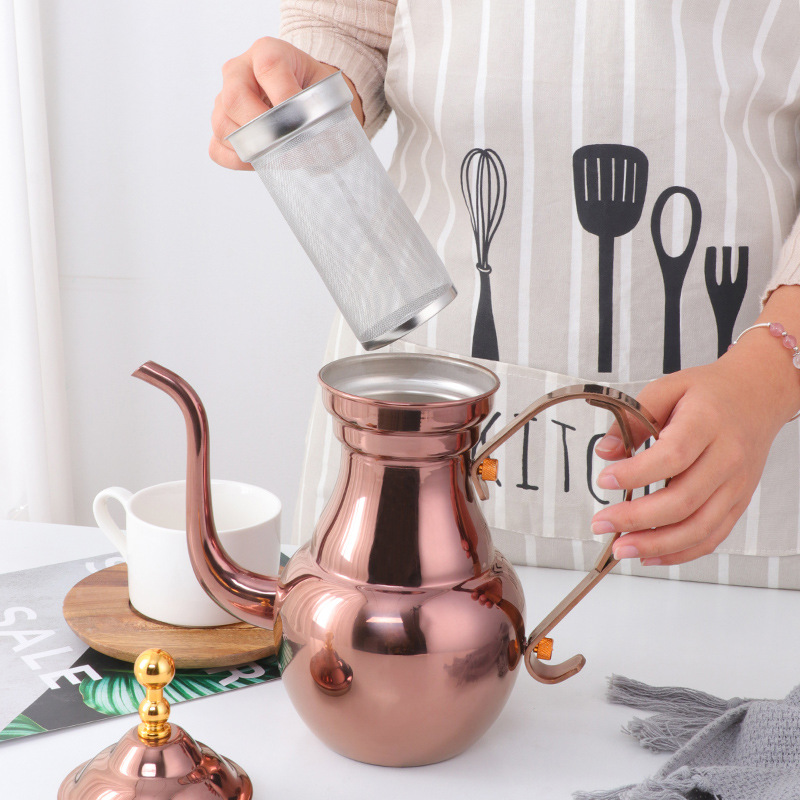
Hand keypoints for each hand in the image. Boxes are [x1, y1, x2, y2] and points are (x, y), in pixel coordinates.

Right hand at [210, 37, 362, 169]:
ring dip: (250, 146)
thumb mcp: (327, 94)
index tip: (302, 121)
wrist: (305, 96)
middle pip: (234, 98)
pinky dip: (237, 160)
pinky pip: (218, 147)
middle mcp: (239, 70)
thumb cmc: (315, 92)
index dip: (284, 97)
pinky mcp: (221, 123)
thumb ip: (328, 116)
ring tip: (278, 152)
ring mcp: (224, 96)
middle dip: (261, 128)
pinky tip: (260, 159)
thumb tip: (329, 148)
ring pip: (222, 124)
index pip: (268, 68)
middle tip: (285, 145)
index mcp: (267, 51)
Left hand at [590, 336, 797, 565]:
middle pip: (684, 499)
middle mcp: (727, 457)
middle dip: (636, 519)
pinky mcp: (738, 502)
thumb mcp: (666, 388)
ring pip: (699, 527)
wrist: (758, 395)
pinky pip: (712, 536)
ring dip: (656, 544)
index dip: (637, 474)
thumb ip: (633, 418)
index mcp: (707, 423)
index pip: (673, 456)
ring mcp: (736, 485)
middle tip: (601, 523)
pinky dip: (680, 552)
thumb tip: (606, 451)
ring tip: (621, 549)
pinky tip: (650, 555)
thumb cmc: (708, 393)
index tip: (605, 480)